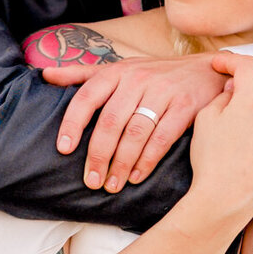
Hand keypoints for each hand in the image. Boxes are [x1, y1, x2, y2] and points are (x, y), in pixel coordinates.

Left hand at [44, 53, 226, 191]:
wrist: (208, 70)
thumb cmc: (157, 74)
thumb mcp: (121, 68)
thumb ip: (83, 74)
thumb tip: (44, 76)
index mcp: (117, 71)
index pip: (87, 97)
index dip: (73, 123)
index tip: (64, 149)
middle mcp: (137, 79)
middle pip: (110, 121)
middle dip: (98, 155)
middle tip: (91, 181)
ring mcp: (163, 92)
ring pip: (135, 133)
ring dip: (121, 163)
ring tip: (112, 185)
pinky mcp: (185, 106)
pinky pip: (162, 138)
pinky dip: (147, 160)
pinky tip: (136, 176)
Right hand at [185, 54, 252, 228]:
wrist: (226, 197)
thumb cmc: (211, 159)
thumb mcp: (206, 119)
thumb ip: (223, 96)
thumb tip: (235, 87)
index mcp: (252, 100)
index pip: (246, 66)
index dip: (230, 60)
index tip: (219, 63)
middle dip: (251, 66)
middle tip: (237, 69)